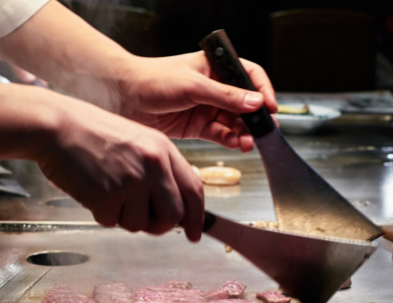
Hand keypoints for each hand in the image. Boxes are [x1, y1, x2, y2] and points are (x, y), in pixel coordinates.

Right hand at [0, 79, 203, 241]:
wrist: (56, 126)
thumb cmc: (93, 134)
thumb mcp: (137, 142)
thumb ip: (159, 170)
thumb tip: (174, 208)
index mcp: (164, 150)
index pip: (194, 191)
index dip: (197, 218)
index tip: (195, 234)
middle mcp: (153, 166)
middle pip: (172, 216)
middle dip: (159, 225)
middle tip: (143, 220)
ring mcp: (131, 182)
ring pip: (141, 225)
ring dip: (124, 217)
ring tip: (108, 191)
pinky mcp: (107, 196)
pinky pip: (112, 223)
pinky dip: (102, 214)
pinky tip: (92, 190)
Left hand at [117, 52, 277, 152]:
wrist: (121, 97)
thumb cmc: (152, 80)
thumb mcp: (193, 86)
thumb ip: (226, 96)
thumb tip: (256, 102)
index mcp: (214, 67)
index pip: (249, 76)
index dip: (262, 91)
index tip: (271, 107)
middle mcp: (212, 87)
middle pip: (244, 103)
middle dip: (255, 118)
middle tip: (265, 131)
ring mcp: (204, 107)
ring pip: (233, 121)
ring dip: (243, 132)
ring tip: (249, 142)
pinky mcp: (195, 126)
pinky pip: (220, 134)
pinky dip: (230, 140)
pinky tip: (236, 145)